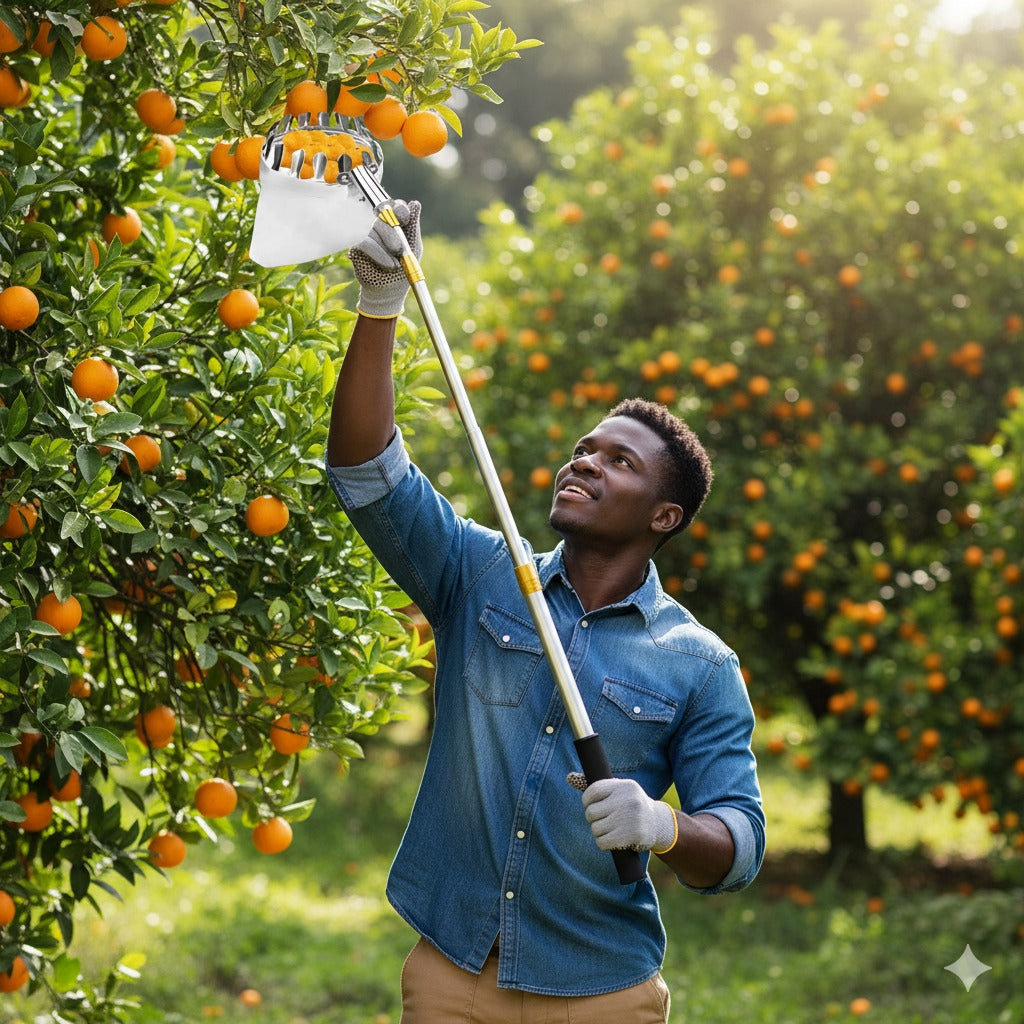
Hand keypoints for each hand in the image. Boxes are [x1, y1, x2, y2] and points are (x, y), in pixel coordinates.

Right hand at [349, 199, 422, 318]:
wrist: (389, 291)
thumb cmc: (403, 269)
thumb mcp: (414, 248)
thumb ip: (413, 226)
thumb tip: (416, 204)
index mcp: (396, 223)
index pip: (395, 206)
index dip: (400, 209)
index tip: (404, 219)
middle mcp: (380, 224)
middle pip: (382, 213)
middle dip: (392, 231)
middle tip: (399, 249)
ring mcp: (366, 233)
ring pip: (373, 227)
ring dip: (386, 247)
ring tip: (395, 265)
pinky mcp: (356, 244)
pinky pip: (365, 241)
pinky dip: (378, 253)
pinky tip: (388, 264)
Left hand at [576, 776, 676, 852]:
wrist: (658, 824)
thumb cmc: (632, 805)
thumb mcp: (620, 791)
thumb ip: (597, 788)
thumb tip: (568, 777)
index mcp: (625, 785)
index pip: (593, 791)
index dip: (587, 800)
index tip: (591, 805)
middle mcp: (628, 800)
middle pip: (591, 812)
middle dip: (593, 818)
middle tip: (603, 819)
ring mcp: (631, 818)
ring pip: (595, 828)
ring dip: (598, 832)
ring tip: (609, 829)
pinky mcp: (632, 835)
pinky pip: (602, 842)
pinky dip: (602, 843)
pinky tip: (611, 839)